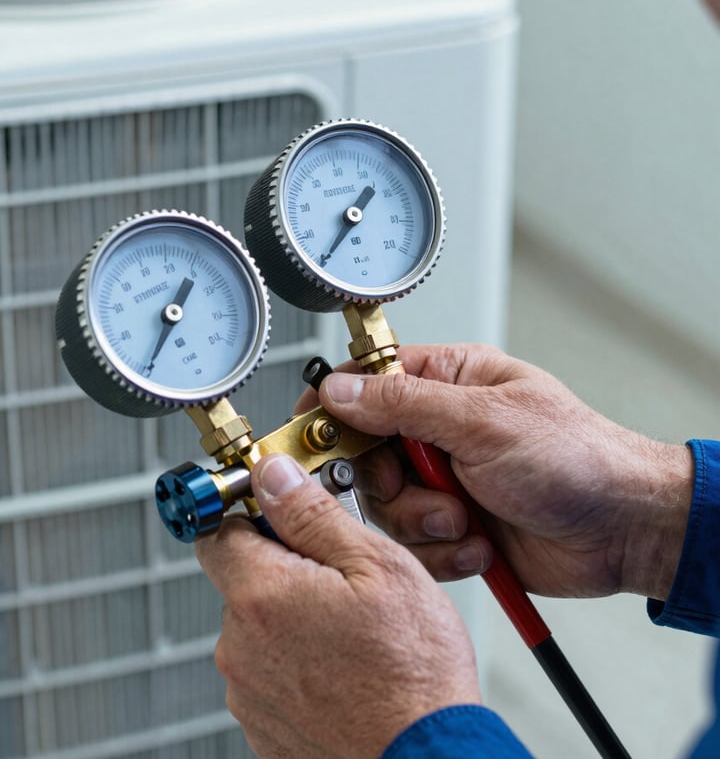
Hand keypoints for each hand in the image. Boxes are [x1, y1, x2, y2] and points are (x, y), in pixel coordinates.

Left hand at [196, 453, 480, 758]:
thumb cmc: (413, 673)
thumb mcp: (376, 565)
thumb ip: (313, 514)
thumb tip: (273, 476)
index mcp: (260, 595)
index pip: (217, 530)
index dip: (251, 513)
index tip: (281, 511)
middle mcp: (240, 647)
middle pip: (244, 579)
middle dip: (285, 567)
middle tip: (342, 575)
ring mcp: (248, 693)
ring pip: (260, 627)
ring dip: (294, 617)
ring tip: (352, 630)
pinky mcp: (263, 728)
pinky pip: (270, 673)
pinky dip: (298, 663)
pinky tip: (345, 667)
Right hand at [309, 343, 692, 600]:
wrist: (623, 529)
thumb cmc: (576, 457)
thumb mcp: (484, 421)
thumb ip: (404, 404)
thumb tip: (341, 391)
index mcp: (449, 382)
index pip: (368, 381)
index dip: (335, 407)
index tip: (310, 432)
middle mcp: (440, 429)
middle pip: (367, 454)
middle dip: (393, 484)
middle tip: (426, 487)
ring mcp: (445, 479)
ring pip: (386, 506)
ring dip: (424, 521)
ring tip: (466, 519)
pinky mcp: (452, 525)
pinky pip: (413, 545)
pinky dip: (444, 552)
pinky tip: (480, 544)